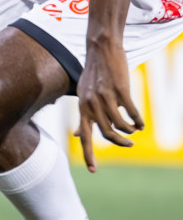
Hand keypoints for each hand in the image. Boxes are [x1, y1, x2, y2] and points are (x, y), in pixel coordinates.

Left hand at [75, 38, 143, 172]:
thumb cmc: (93, 75)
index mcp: (82, 107)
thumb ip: (83, 115)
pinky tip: (140, 123)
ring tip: (135, 130)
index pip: (85, 136)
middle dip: (119, 142)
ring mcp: (105, 96)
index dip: (88, 154)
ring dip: (129, 130)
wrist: (100, 49)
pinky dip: (137, 120)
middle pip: (106, 133)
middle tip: (129, 143)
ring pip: (120, 124)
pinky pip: (131, 112)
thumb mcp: (83, 95)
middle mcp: (91, 103)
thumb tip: (78, 134)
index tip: (93, 170)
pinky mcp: (120, 90)